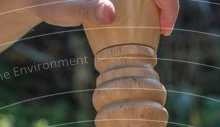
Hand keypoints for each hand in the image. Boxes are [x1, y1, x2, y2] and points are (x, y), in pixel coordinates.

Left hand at [27, 1, 179, 35]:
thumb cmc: (51, 3)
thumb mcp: (67, 9)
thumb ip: (88, 10)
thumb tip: (109, 13)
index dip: (168, 3)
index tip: (165, 29)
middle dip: (168, 3)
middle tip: (165, 30)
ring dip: (161, 4)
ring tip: (160, 27)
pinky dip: (150, 5)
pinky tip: (148, 21)